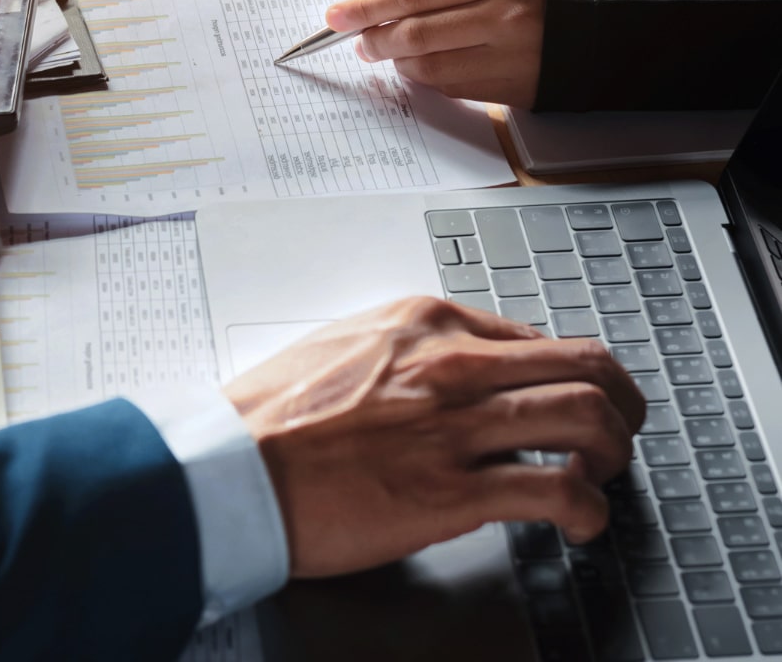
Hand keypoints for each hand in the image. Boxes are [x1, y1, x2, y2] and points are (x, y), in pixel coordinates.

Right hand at [225, 297, 644, 579]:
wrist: (226, 468)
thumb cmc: (265, 415)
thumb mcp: (339, 346)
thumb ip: (401, 349)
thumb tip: (440, 366)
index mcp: (421, 323)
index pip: (533, 335)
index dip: (566, 372)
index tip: (566, 396)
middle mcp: (450, 365)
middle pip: (583, 365)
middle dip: (619, 402)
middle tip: (618, 431)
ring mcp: (453, 427)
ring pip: (586, 418)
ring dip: (614, 452)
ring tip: (603, 477)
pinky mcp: (450, 492)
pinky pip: (556, 491)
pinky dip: (589, 509)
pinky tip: (580, 522)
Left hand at [323, 0, 544, 106]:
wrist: (608, 15)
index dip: (366, 7)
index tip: (336, 15)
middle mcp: (505, 15)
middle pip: (415, 33)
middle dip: (375, 39)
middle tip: (359, 39)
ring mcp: (511, 55)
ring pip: (429, 66)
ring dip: (397, 61)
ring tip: (386, 50)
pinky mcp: (515, 87)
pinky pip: (453, 87)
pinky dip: (427, 76)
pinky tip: (421, 64)